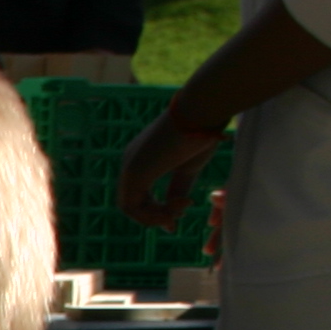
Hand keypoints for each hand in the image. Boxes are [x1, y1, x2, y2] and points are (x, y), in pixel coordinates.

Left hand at [117, 101, 222, 229]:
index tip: (179, 215)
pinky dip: (152, 215)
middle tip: (180, 216)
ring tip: (182, 207)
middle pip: (131, 204)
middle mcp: (129, 163)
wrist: (202, 112)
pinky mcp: (133, 172)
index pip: (138, 195)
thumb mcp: (187, 168)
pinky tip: (176, 207)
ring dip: (156, 217)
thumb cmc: (200, 135)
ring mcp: (128, 167)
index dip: (155, 212)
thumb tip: (173, 214)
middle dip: (156, 216)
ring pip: (129, 208)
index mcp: (141, 160)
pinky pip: (131, 207)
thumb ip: (177, 189)